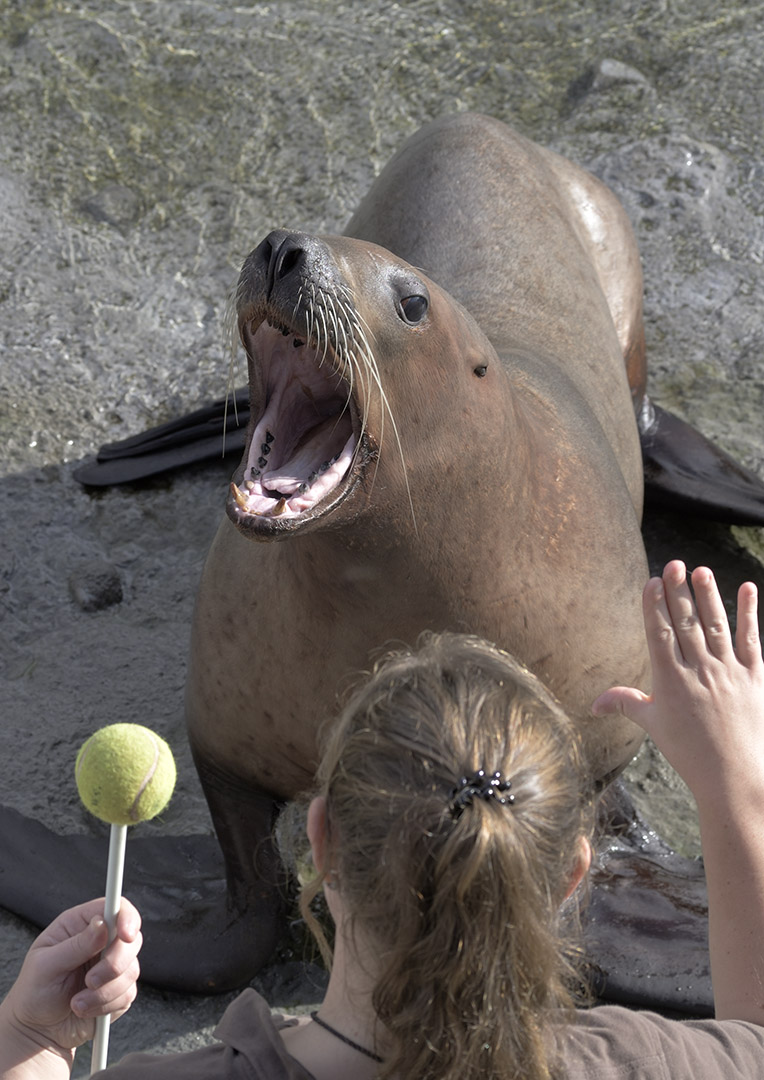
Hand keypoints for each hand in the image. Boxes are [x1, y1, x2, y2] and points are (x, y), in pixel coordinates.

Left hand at [2, 898, 141, 1054]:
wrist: (37, 1031)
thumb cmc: (34, 992)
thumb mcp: (46, 965)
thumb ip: (76, 945)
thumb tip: (102, 924)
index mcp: (81, 925)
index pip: (116, 908)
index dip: (126, 917)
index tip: (125, 935)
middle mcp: (101, 941)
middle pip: (131, 939)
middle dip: (113, 964)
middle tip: (90, 981)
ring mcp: (112, 965)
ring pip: (131, 969)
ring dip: (105, 992)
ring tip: (77, 1002)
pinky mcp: (119, 990)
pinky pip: (128, 993)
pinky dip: (106, 1005)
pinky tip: (85, 1009)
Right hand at [592, 560, 763, 804]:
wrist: (734, 776)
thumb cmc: (689, 752)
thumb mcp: (654, 726)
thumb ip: (626, 704)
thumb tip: (594, 703)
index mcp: (671, 682)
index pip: (660, 634)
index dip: (655, 606)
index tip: (652, 581)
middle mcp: (699, 673)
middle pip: (687, 624)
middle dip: (679, 592)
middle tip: (674, 564)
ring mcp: (728, 673)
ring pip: (717, 626)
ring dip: (709, 596)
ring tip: (700, 570)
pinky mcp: (755, 678)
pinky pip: (751, 640)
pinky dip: (749, 613)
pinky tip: (747, 588)